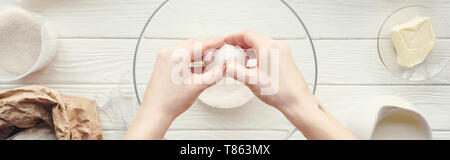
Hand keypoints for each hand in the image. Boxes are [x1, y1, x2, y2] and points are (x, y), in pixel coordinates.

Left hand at [125, 38, 224, 138]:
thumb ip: (214, 74)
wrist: (155, 112)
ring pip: (187, 52)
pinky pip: (180, 58)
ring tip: (211, 63)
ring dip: (200, 56)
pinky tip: (200, 68)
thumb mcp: (197, 86)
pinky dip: (192, 61)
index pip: (200, 44)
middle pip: (193, 45)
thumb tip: (222, 68)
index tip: (223, 41)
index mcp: (175, 55)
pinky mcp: (164, 66)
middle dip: (207, 49)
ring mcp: (164, 59)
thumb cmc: (169, 101)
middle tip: (219, 54)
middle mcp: (168, 54)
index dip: (214, 43)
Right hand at [224, 31, 355, 138]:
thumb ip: (235, 70)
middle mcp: (277, 47)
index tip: (227, 41)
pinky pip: (268, 51)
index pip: (247, 34)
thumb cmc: (280, 92)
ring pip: (261, 44)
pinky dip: (257, 54)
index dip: (233, 37)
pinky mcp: (285, 59)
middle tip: (231, 51)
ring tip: (240, 59)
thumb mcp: (251, 81)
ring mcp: (283, 52)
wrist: (297, 101)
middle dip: (240, 44)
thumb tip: (228, 65)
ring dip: (248, 50)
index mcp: (268, 48)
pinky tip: (252, 65)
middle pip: (254, 38)